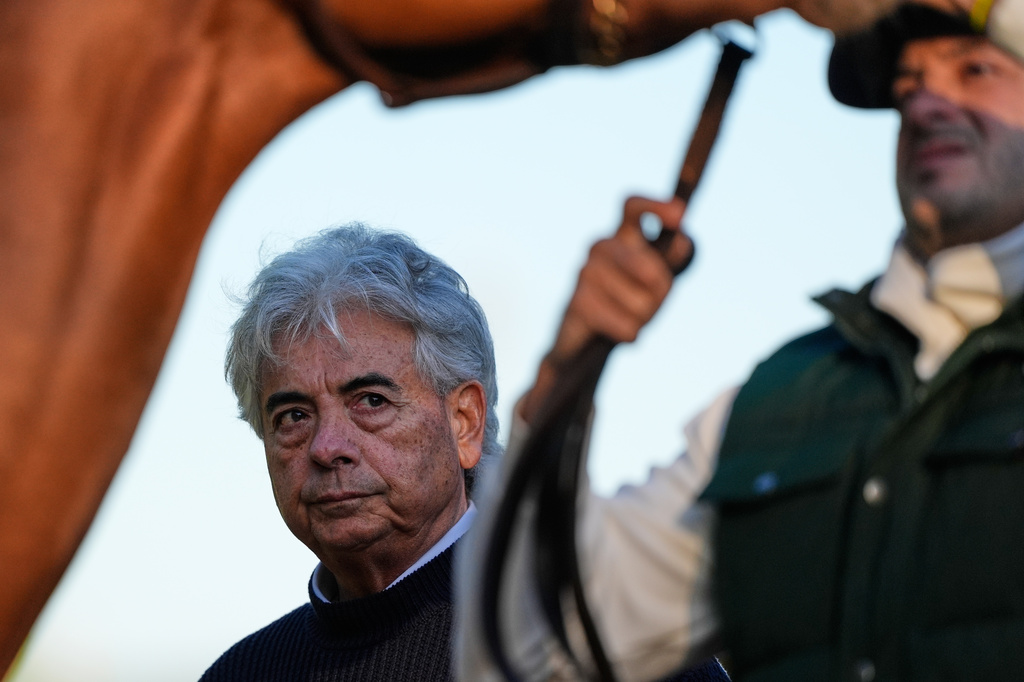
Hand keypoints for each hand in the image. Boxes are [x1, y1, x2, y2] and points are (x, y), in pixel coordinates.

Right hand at [521, 196, 690, 422]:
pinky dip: (629, 333)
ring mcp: (586, 272)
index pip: (634, 207)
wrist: (586, 337)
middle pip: (650, 269)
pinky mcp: (577, 302)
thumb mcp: (658, 278)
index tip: (680, 215)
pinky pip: (625, 325)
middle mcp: (601, 246)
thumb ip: (672, 257)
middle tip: (654, 302)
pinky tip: (619, 331)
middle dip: (660, 293)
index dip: (656, 207)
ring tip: (629, 317)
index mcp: (623, 234)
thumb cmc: (629, 300)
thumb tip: (681, 242)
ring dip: (643, 317)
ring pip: (640, 303)